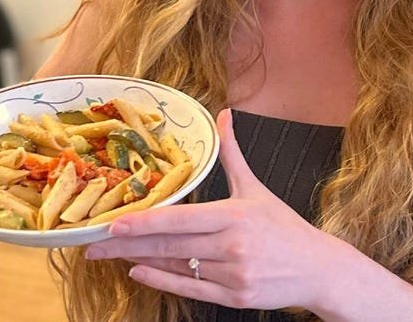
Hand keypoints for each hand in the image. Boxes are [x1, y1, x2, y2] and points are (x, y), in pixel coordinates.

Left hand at [83, 109, 342, 311]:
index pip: (181, 219)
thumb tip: (225, 114)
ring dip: (141, 261)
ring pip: (177, 267)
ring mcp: (233, 274)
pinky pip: (190, 289)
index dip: (145, 222)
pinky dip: (162, 281)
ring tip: (110, 255)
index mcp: (235, 215)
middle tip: (93, 244)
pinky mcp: (234, 297)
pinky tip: (139, 273)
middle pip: (170, 245)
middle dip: (128, 245)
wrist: (319, 268)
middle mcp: (232, 246)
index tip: (114, 223)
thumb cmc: (284, 227)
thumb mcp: (257, 189)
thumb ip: (234, 154)